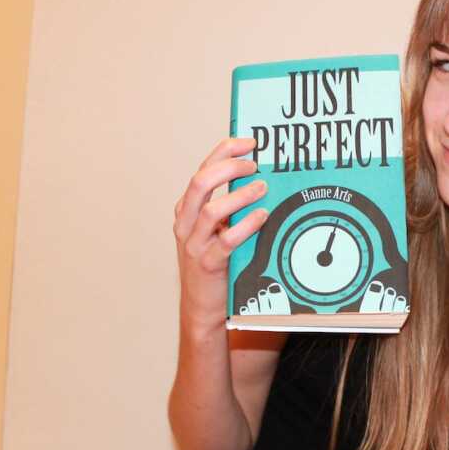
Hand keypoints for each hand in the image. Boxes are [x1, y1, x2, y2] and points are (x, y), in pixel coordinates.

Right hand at [173, 138, 268, 334]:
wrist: (202, 307)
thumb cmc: (216, 264)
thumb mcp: (217, 229)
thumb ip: (231, 206)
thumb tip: (262, 179)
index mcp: (188, 209)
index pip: (203, 169)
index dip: (225, 151)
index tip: (250, 143)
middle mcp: (186, 223)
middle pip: (201, 182)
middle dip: (230, 167)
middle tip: (256, 166)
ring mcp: (194, 244)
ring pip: (212, 210)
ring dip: (240, 195)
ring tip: (262, 189)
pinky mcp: (208, 264)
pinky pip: (225, 241)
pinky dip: (245, 225)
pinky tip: (263, 216)